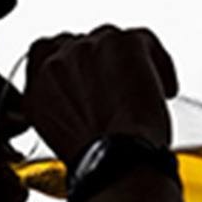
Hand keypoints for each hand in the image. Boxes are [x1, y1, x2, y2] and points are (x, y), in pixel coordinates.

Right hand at [22, 25, 177, 163]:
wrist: (115, 161)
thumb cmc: (94, 160)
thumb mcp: (58, 135)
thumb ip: (60, 108)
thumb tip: (82, 104)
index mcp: (38, 86)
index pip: (43, 52)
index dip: (68, 62)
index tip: (84, 75)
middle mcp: (58, 62)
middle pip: (81, 44)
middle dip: (101, 63)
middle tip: (119, 87)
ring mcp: (90, 48)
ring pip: (112, 41)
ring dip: (126, 63)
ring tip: (141, 92)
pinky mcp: (124, 42)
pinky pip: (145, 41)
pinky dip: (158, 65)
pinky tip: (164, 89)